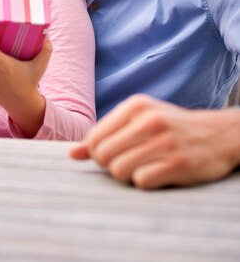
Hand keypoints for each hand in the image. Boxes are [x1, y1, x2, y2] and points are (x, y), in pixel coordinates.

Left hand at [70, 94, 239, 188]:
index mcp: (135, 106)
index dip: (98, 153)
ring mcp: (163, 141)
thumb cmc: (170, 128)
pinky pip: (141, 182)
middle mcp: (148, 120)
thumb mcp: (138, 121)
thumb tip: (72, 154)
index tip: (115, 154)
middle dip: (110, 166)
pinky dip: (145, 182)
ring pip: (118, 170)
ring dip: (127, 176)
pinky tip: (158, 173)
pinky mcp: (177, 163)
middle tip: (128, 163)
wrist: (217, 135)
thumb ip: (105, 135)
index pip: (94, 138)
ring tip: (143, 168)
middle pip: (103, 156)